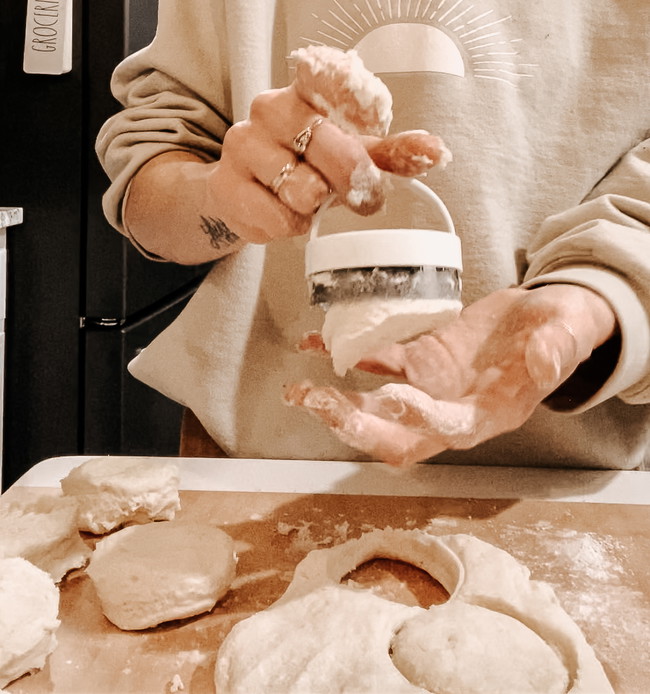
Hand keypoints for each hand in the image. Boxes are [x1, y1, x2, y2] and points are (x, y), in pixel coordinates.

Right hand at [124, 46, 448, 262]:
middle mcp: (268, 109)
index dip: (355, 100)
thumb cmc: (305, 167)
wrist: (244, 192)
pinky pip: (276, 219)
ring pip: (301, 190)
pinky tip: (285, 215)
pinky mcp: (226, 187)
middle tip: (363, 197)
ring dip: (315, 207)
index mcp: (302, 91)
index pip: (327, 76)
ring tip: (309, 201)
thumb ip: (391, 153)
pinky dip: (290, 227)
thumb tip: (437, 152)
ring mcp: (242, 146)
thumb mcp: (350, 154)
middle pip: (328, 148)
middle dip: (353, 181)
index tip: (374, 123)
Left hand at [285, 285, 616, 466]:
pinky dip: (346, 354)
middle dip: (358, 426)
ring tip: (299, 391)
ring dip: (338, 402)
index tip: (393, 396)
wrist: (541, 317)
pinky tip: (314, 342)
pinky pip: (376, 361)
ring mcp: (430, 386)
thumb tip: (544, 359)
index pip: (452, 427)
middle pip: (399, 435)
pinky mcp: (418, 358)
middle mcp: (452, 409)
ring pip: (377, 404)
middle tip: (320, 405)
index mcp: (491, 414)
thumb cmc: (559, 330)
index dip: (422, 418)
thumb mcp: (568, 334)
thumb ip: (557, 349)